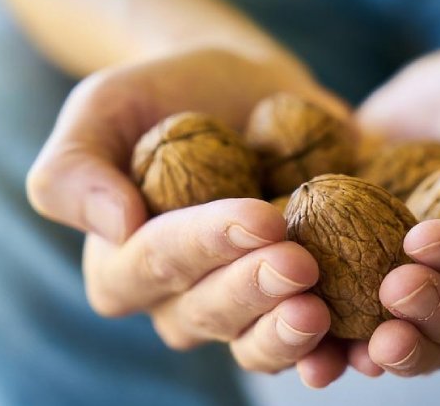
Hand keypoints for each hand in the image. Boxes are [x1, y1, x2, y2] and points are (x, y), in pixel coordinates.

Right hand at [26, 46, 348, 382]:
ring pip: (259, 343)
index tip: (260, 218)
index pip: (160, 262)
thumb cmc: (164, 97)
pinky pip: (315, 340)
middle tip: (300, 264)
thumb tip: (114, 225)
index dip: (208, 245)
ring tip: (324, 314)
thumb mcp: (103, 109)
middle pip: (212, 312)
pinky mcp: (296, 298)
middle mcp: (183, 299)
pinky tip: (364, 347)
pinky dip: (340, 348)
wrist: (241, 91)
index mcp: (127, 265)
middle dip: (257, 291)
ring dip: (291, 337)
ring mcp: (244, 306)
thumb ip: (76, 169)